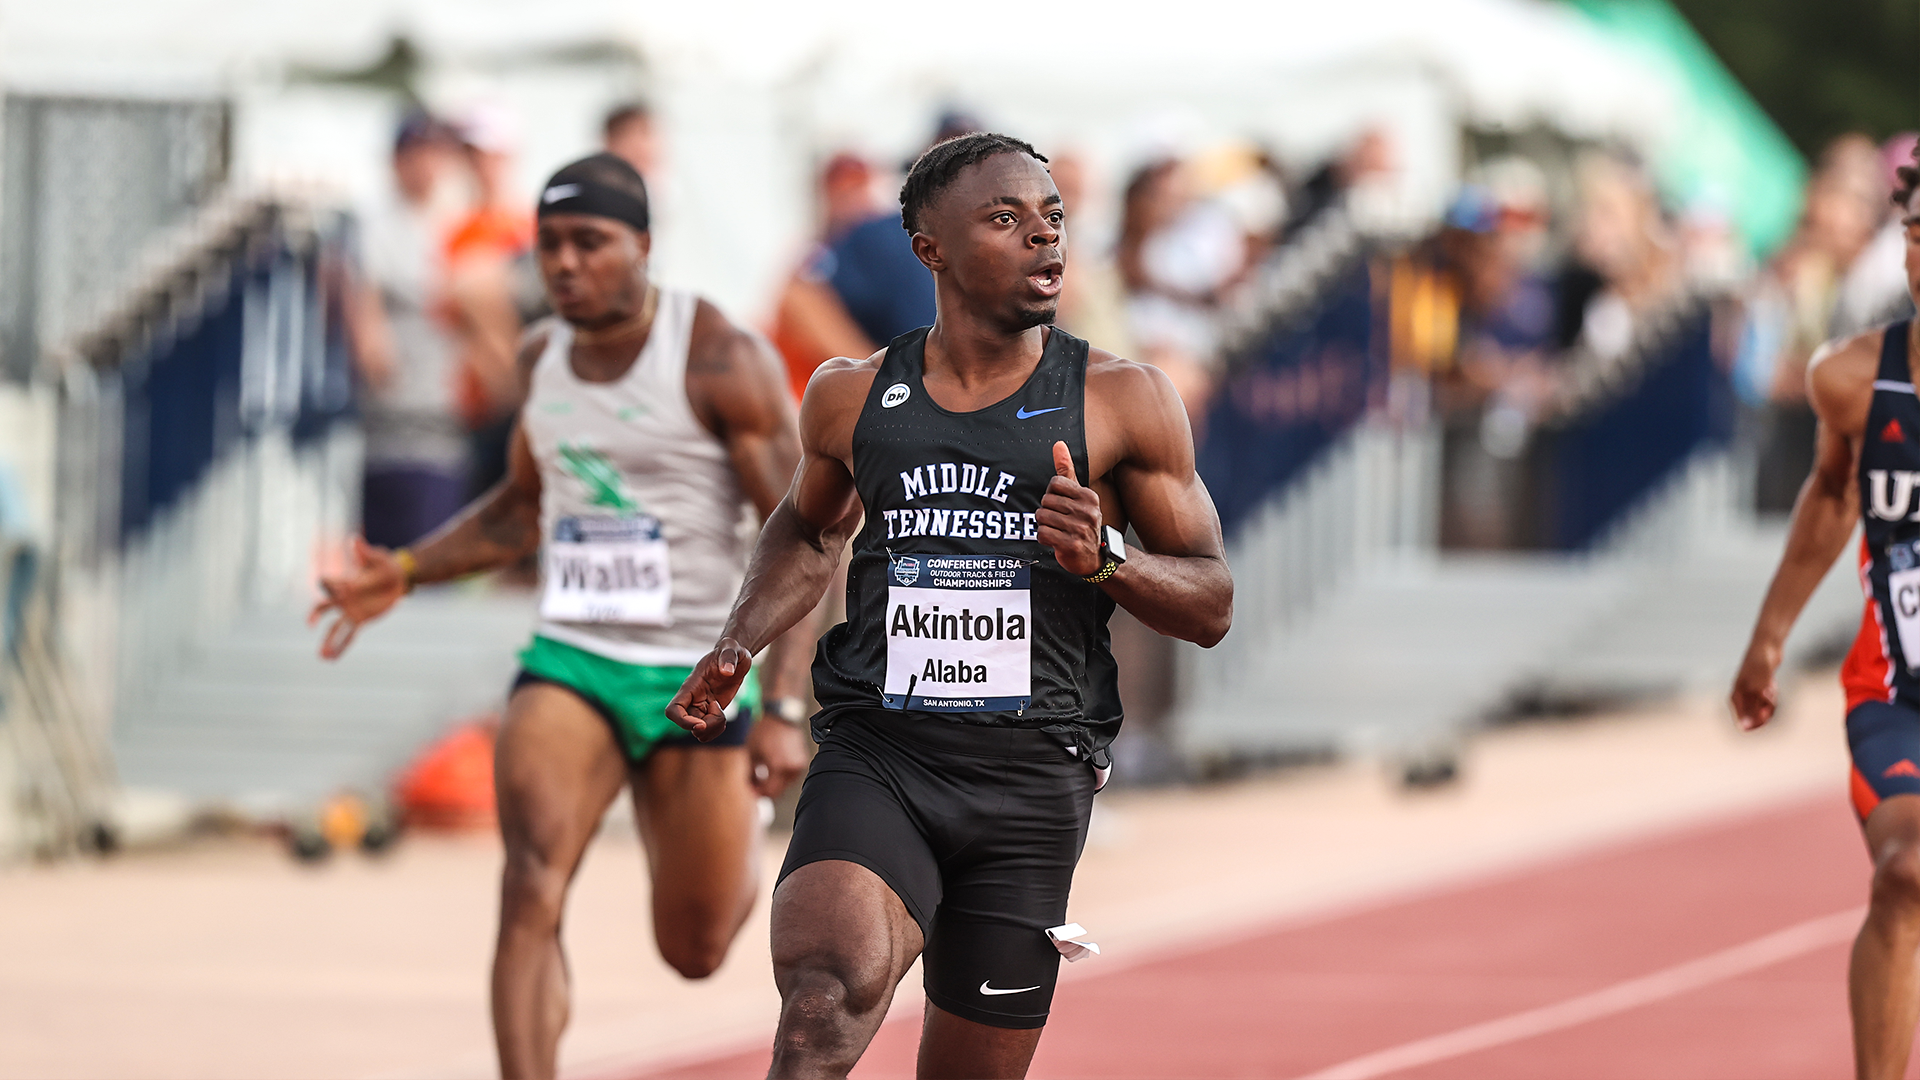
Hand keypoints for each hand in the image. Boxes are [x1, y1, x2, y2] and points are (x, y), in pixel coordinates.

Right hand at [308, 535, 407, 659]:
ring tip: (321, 655)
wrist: (397, 577)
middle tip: (309, 623)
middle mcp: (343, 598)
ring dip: (327, 640)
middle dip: (316, 614)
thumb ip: (365, 552)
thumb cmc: (385, 564)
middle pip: (324, 607)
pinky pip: (348, 635)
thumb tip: (355, 540)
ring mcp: (350, 610)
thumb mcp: (377, 558)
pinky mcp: (359, 620)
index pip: (330, 585)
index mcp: (345, 581)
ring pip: (334, 627)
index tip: (341, 590)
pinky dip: (341, 646)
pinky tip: (331, 658)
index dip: (331, 587)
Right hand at [666, 638, 752, 741]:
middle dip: (706, 726)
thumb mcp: (731, 649)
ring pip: (698, 732)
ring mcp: (700, 707)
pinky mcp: (710, 712)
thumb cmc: (731, 650)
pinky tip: (723, 717)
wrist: (736, 657)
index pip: (673, 709)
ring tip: (722, 713)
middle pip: (688, 724)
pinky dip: (716, 730)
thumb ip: (728, 656)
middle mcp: (692, 699)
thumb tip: (727, 671)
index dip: (683, 721)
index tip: (701, 723)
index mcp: (691, 686)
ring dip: (712, 729)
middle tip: (719, 709)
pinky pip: (707, 731)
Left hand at [746, 711, 807, 796]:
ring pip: (784, 784)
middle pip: (778, 791)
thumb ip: (749, 774)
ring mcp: (798, 765)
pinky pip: (790, 775)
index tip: (749, 791)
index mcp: (778, 766)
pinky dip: (780, 775)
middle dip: (764, 790)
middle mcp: (791, 767)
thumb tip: (747, 786)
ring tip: (761, 775)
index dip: (757, 793)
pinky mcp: (801, 761)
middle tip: (753, 785)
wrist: (780, 716)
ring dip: (773, 783)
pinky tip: (770, 768)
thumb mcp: (751, 753)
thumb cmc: (764, 731)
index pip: (768, 792)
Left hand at [1036, 441, 1102, 576]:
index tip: (1061, 505)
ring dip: (1044, 525)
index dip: (1052, 494)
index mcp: (1088, 496)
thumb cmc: (1082, 523)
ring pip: (1042, 517)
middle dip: (1047, 512)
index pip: (1055, 483)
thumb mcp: (1077, 495)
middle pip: (1046, 501)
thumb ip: (1067, 469)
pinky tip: (1055, 540)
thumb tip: (1058, 444)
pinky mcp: (1072, 544)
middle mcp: (1087, 511)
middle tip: (1059, 521)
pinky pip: (1042, 534)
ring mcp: (1081, 528)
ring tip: (1057, 530)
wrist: (1094, 557)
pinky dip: (1044, 538)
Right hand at [1730, 640, 1780, 731]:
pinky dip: (1773, 695)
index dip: (1755, 723)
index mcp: (1736, 697)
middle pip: (1754, 716)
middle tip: (1770, 698)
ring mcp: (1751, 691)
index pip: (1741, 721)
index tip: (1765, 714)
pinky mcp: (1761, 687)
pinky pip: (1768, 700)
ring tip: (1771, 688)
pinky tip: (1772, 684)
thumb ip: (1751, 709)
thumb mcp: (1758, 688)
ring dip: (1770, 702)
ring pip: (1763, 708)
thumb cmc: (1760, 665)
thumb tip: (1745, 727)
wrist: (1767, 646)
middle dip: (1765, 712)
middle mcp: (1741, 696)